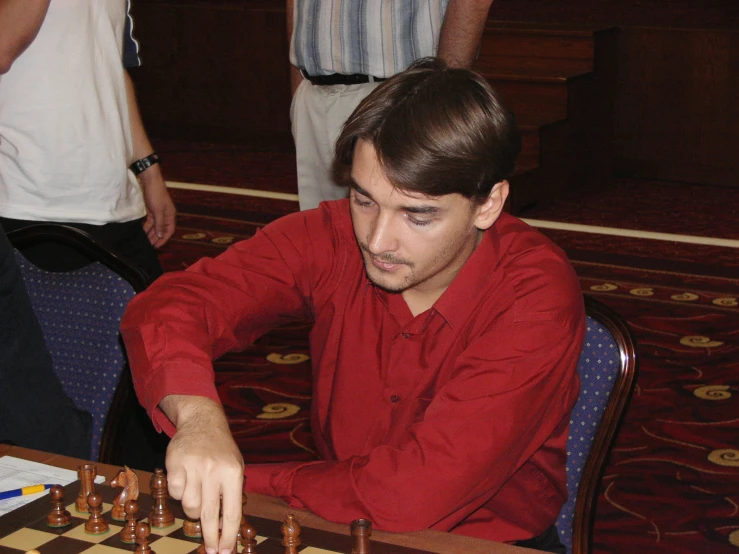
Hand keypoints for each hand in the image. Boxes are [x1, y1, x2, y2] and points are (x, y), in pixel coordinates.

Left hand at [139, 165, 175, 247]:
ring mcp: (158, 212)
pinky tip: (142, 232)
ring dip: (151, 233)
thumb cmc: (156, 194)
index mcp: (170, 215)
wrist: (150, 181)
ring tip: (145, 241)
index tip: (156, 246)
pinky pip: (150, 221)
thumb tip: (161, 236)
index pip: (169, 231)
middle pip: (162, 229)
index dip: (163, 239)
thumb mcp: (158, 210)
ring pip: (155, 226)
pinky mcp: (152, 210)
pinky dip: (147, 227)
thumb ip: (159, 224)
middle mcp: (166, 215)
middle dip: (156, 237)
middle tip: (148, 245)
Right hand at [161, 395, 243, 553]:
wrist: (203, 421)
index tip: (225, 552)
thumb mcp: (235, 467)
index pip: (232, 512)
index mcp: (233, 473)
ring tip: (197, 491)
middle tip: (211, 551)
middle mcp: (214, 470)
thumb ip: (231, 494)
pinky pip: (175, 493)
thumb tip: (228, 529)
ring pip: (189, 506)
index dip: (228, 536)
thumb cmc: (221, 451)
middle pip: (210, 514)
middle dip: (210, 536)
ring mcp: (194, 466)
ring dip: (192, 507)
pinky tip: (185, 478)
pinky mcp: (175, 463)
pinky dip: (179, 491)